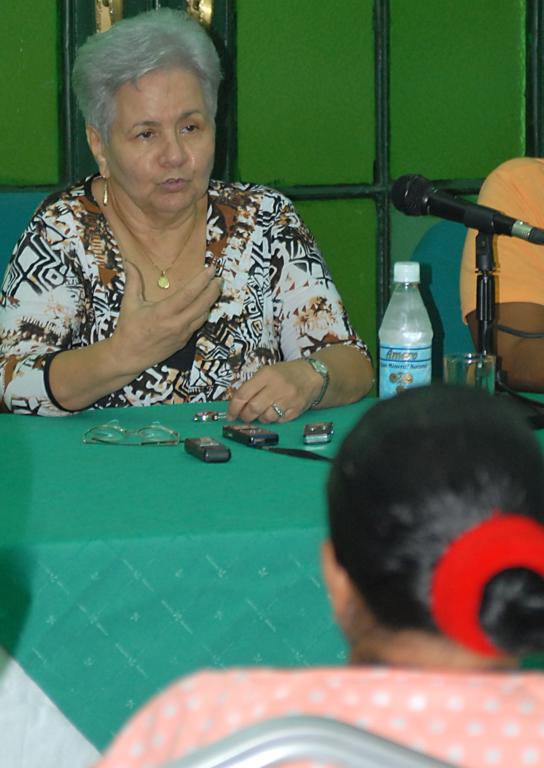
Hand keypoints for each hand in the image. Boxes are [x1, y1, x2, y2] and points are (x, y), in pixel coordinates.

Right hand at [110, 261, 221, 376]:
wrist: (128, 357)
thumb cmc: (128, 329)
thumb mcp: (129, 303)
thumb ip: (133, 281)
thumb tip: (129, 261)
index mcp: (163, 312)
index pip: (189, 294)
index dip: (202, 281)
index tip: (211, 270)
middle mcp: (176, 324)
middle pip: (203, 305)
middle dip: (213, 290)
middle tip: (219, 278)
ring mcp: (182, 334)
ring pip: (204, 316)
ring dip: (211, 302)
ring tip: (215, 289)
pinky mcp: (184, 342)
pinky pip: (198, 325)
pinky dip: (203, 313)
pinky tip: (205, 305)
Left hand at [226, 359, 321, 422]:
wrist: (311, 375)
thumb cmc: (285, 374)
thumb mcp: (267, 373)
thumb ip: (251, 387)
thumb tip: (235, 405)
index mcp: (266, 374)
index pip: (243, 394)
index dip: (234, 408)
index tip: (231, 414)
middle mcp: (277, 386)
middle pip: (253, 408)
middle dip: (246, 416)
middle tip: (245, 416)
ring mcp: (288, 399)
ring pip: (266, 417)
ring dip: (261, 418)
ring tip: (264, 411)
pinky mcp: (296, 409)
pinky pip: (279, 421)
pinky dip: (274, 420)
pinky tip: (276, 412)